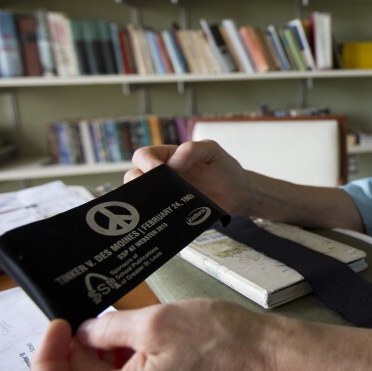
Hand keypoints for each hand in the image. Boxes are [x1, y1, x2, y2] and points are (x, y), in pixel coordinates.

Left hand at [33, 299, 274, 370]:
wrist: (254, 348)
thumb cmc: (216, 338)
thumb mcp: (155, 321)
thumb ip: (108, 328)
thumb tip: (82, 333)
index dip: (44, 362)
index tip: (57, 328)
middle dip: (67, 358)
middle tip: (80, 324)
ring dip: (88, 360)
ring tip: (106, 328)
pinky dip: (107, 364)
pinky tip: (122, 340)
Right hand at [125, 141, 249, 214]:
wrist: (238, 193)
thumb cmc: (223, 167)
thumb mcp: (212, 151)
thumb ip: (194, 149)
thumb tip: (173, 162)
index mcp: (167, 157)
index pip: (144, 156)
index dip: (146, 162)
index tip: (159, 170)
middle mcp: (162, 177)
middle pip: (133, 177)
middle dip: (137, 183)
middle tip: (153, 190)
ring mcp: (165, 196)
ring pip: (140, 200)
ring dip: (144, 203)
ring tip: (158, 206)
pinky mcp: (172, 214)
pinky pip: (156, 218)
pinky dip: (156, 220)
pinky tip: (164, 221)